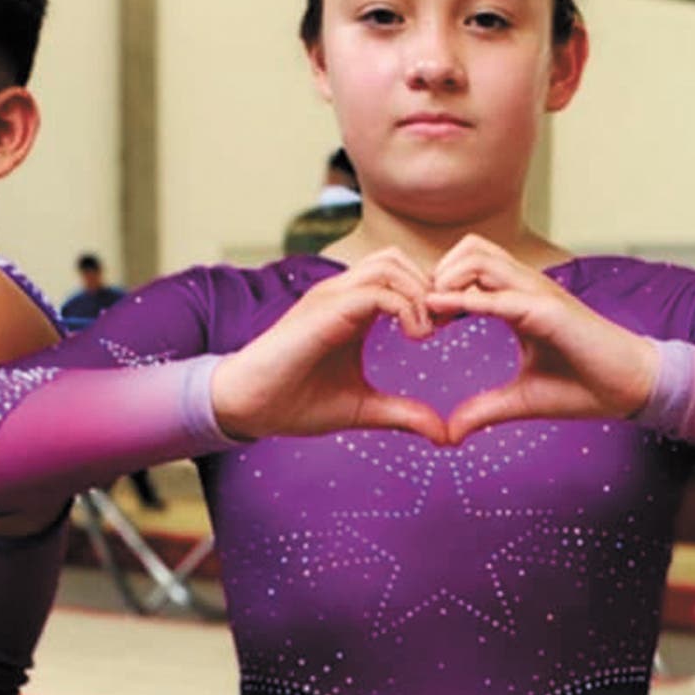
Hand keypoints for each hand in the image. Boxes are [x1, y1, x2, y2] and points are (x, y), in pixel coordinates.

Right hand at [210, 249, 447, 443]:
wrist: (246, 406)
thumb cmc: (295, 402)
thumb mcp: (363, 409)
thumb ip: (403, 414)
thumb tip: (445, 435)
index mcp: (351, 308)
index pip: (399, 275)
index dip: (431, 295)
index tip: (448, 329)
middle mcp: (341, 294)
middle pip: (398, 259)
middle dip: (430, 287)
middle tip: (445, 327)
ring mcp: (330, 297)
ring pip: (390, 264)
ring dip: (420, 293)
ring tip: (427, 332)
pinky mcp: (324, 310)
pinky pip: (376, 291)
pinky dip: (406, 308)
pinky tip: (414, 337)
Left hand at [425, 235, 658, 441]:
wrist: (631, 388)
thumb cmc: (585, 386)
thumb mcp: (522, 399)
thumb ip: (484, 409)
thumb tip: (449, 433)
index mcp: (518, 301)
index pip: (469, 270)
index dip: (439, 288)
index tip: (421, 322)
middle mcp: (527, 288)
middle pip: (469, 249)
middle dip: (437, 274)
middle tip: (423, 314)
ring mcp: (540, 294)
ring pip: (480, 258)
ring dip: (448, 280)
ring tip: (432, 314)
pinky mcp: (550, 311)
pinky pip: (502, 297)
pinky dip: (469, 301)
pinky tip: (444, 313)